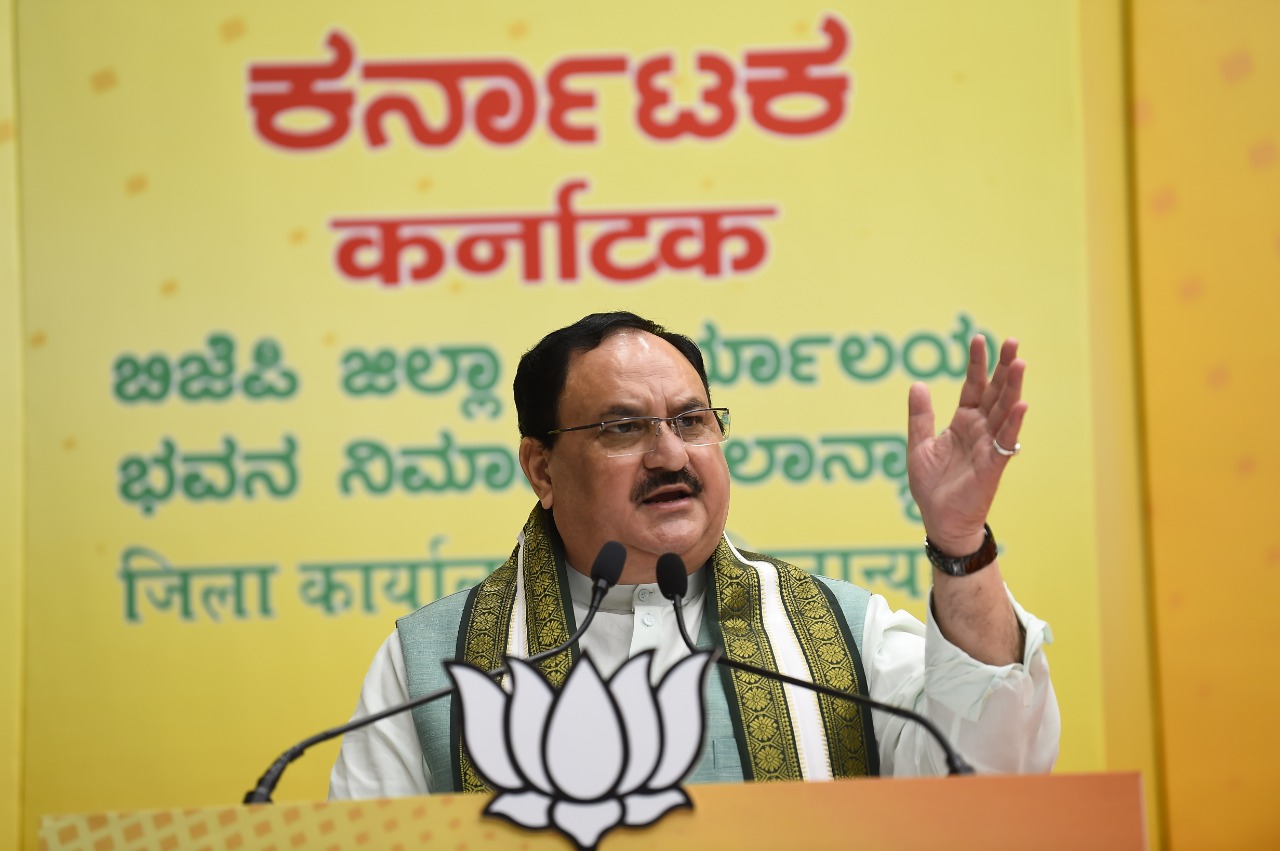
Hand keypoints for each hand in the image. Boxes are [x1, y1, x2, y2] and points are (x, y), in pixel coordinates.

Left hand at [906, 336, 1026, 554]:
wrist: (939, 519)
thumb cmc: (932, 485)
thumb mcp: (918, 445)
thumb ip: (920, 416)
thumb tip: (917, 384)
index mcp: (962, 422)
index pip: (973, 387)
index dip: (976, 364)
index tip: (978, 338)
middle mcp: (979, 429)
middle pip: (995, 392)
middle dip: (1003, 367)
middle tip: (1012, 341)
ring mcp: (988, 445)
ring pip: (1003, 411)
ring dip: (1012, 388)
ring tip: (1019, 362)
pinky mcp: (993, 465)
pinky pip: (1005, 441)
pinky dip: (1012, 423)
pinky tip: (1020, 403)